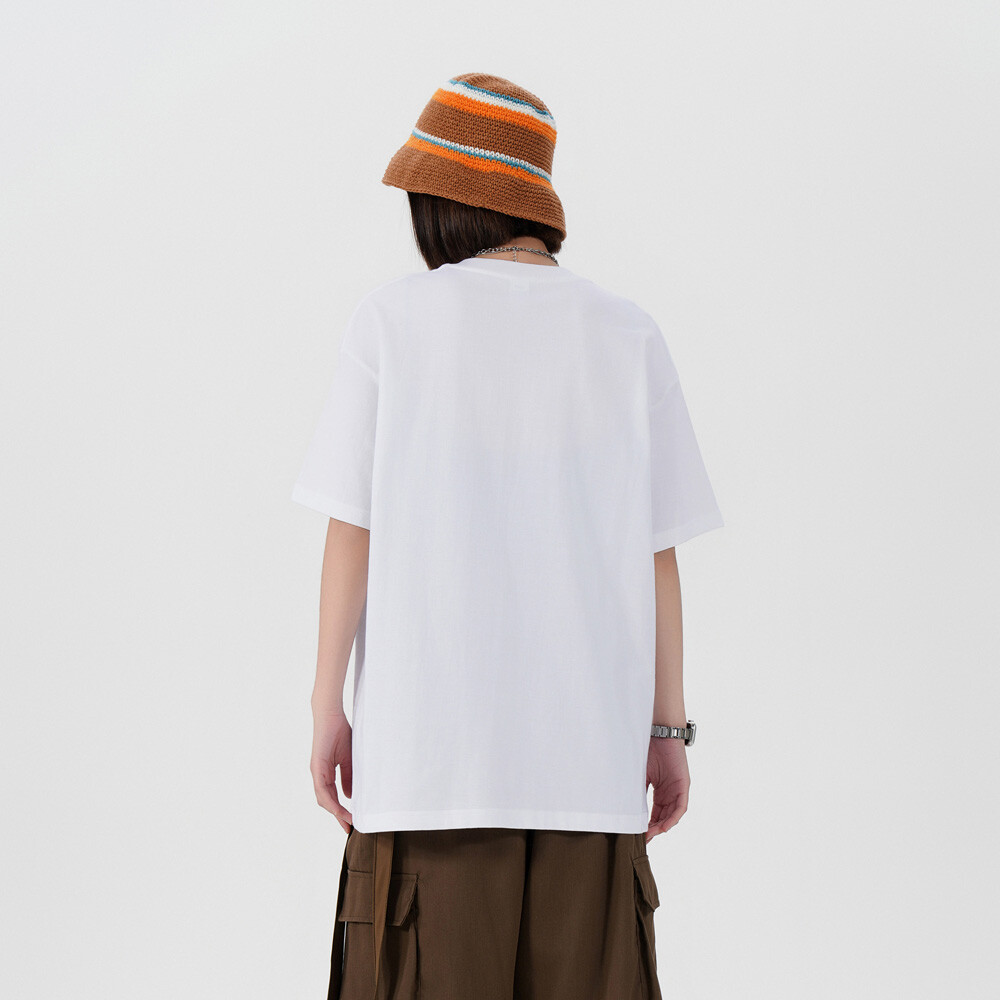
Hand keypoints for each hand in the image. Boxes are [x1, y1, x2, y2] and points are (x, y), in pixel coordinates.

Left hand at [310, 709, 353, 834]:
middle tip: (348, 828)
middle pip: (326, 801)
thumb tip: (349, 795)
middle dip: (337, 816)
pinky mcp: (317, 766)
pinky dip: (331, 800)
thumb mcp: (348, 758)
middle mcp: (318, 774)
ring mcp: (316, 771)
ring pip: (323, 798)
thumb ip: (348, 777)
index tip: (350, 822)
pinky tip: (339, 807)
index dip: (340, 811)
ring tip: (347, 821)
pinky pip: (322, 788)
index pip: (332, 796)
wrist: (331, 715)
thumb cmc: (339, 733)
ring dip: (335, 811)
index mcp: (325, 772)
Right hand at [645, 736, 689, 842]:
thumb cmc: (650, 749)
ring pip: (673, 815)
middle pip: (664, 817)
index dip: (647, 825)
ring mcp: (678, 790)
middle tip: (643, 838)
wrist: (660, 733)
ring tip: (651, 835)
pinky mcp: (684, 786)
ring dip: (662, 826)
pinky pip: (681, 807)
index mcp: (660, 790)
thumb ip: (637, 789)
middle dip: (653, 829)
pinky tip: (665, 826)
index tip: (637, 834)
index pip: (654, 813)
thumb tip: (624, 806)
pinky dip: (673, 818)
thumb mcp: (640, 774)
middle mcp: (670, 793)